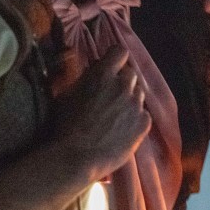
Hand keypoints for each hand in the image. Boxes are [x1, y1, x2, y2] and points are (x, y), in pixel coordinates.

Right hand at [54, 46, 151, 180]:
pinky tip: (122, 129)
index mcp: (103, 74)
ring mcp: (136, 104)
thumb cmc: (65, 125)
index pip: (119, 52)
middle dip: (121, 81)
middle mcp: (123, 85)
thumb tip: (94, 69)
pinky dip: (135, 119)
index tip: (110, 66)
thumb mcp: (67, 94)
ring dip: (129, 100)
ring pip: (137, 94)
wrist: (77, 157)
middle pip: (130, 74)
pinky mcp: (144, 123)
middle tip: (109, 96)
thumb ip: (84, 77)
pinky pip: (143, 114)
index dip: (115, 59)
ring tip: (114, 116)